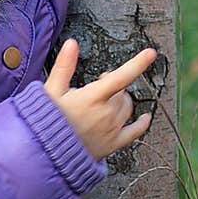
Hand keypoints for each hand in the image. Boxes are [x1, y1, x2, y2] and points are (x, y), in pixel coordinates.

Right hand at [44, 39, 156, 160]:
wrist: (46, 154)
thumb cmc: (47, 121)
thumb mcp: (51, 91)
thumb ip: (64, 66)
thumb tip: (71, 44)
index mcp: (91, 98)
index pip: (120, 77)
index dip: (137, 64)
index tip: (150, 53)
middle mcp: (105, 114)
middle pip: (122, 92)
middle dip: (114, 85)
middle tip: (101, 84)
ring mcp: (111, 129)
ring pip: (128, 108)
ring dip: (122, 100)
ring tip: (110, 99)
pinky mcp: (113, 144)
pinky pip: (135, 132)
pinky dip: (142, 123)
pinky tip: (145, 118)